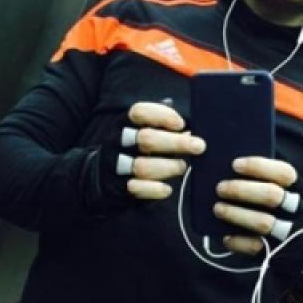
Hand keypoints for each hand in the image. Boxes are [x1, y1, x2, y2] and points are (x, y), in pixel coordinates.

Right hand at [82, 102, 205, 213]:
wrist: (103, 174)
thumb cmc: (135, 147)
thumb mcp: (142, 128)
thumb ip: (163, 122)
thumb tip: (188, 123)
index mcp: (125, 122)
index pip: (140, 112)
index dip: (162, 116)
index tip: (182, 124)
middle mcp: (119, 141)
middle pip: (146, 139)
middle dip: (176, 143)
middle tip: (199, 146)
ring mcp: (117, 165)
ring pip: (142, 166)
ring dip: (168, 167)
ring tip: (182, 167)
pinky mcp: (119, 186)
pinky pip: (136, 189)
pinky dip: (154, 190)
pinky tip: (167, 189)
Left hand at [214, 157, 302, 292]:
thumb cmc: (284, 208)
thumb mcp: (285, 189)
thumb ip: (265, 176)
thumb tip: (233, 162)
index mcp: (299, 188)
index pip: (284, 173)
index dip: (259, 166)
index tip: (235, 164)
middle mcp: (298, 210)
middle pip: (272, 195)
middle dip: (242, 190)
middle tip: (220, 188)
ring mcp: (290, 233)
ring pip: (264, 223)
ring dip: (237, 214)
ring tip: (217, 208)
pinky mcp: (279, 252)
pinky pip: (257, 247)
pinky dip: (238, 241)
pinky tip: (225, 237)